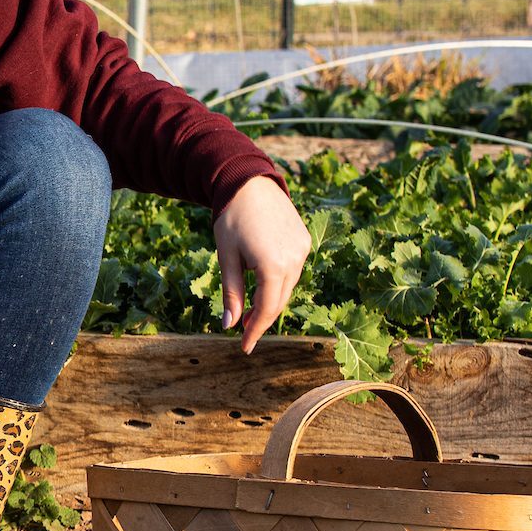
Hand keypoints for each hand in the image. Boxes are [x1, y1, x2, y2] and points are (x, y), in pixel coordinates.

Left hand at [212, 176, 311, 352]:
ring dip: (271, 301)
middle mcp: (294, 259)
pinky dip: (279, 283)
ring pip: (288, 287)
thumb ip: (231, 293)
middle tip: (245, 333)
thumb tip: (229, 325)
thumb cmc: (231, 219)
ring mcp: (303, 250)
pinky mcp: (304, 242)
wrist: (248, 183)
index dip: (255, 331)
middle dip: (262, 319)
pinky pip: (293, 271)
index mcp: (273, 266)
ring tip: (252, 311)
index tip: (244, 347)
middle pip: (279, 301)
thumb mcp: (226, 258)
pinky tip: (265, 286)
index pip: (266, 309)